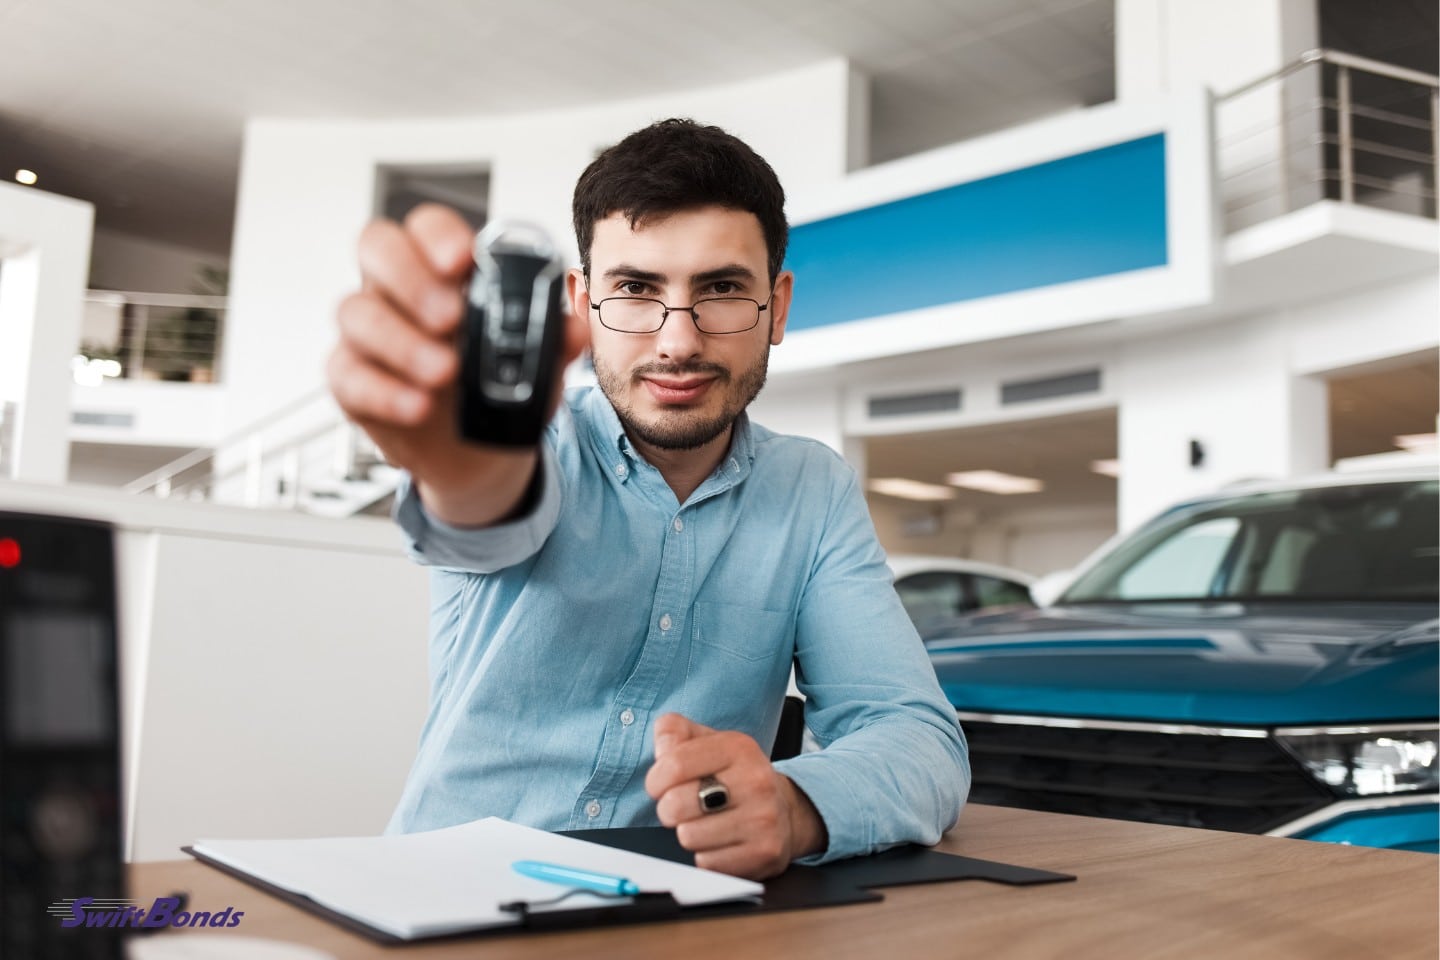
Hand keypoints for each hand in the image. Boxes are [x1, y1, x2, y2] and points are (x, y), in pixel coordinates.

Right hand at [327, 203, 587, 525]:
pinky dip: (384, 390)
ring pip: (356, 311)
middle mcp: (397, 288)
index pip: (426, 224)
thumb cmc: (499, 386)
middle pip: (375, 247)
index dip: (438, 234)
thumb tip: (576, 328)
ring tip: (444, 373)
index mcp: (442, 268)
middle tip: (449, 318)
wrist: (476, 452)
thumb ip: (555, 341)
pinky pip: (346, 373)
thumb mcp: (537, 364)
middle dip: (411, 278)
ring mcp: (367, 331)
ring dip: (402, 341)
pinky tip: (418, 406)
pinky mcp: (350, 378)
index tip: (462, 261)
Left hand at [644, 713, 826, 879]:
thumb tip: (661, 749)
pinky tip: (720, 843)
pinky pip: (707, 863)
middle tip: (682, 808)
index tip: (660, 785)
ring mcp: (764, 818)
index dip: (655, 780)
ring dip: (688, 833)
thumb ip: (673, 732)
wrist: (784, 811)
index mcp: (738, 747)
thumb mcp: (706, 742)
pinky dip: (706, 856)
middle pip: (676, 804)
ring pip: (689, 837)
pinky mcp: (765, 852)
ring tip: (704, 824)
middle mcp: (756, 780)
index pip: (674, 765)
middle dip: (668, 810)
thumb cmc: (732, 776)